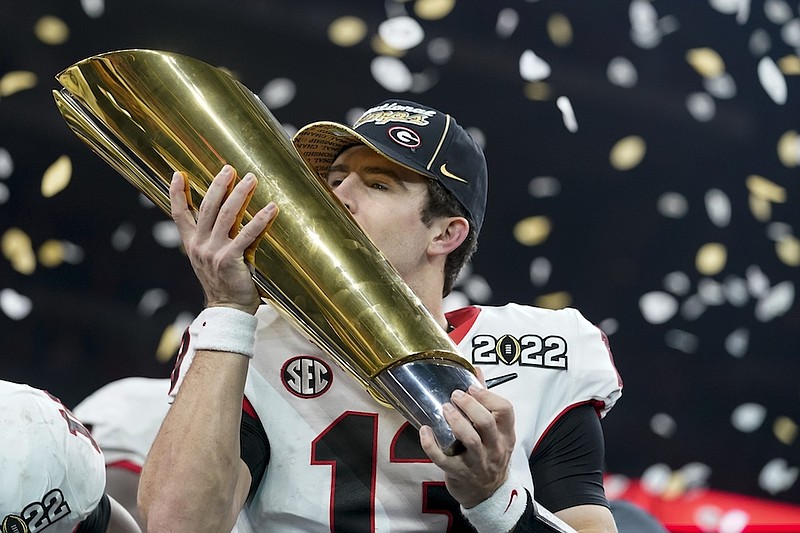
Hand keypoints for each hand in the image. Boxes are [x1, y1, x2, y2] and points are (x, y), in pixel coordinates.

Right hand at [170, 165, 277, 313]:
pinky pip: (247, 235)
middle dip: (219, 185)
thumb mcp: (211, 258)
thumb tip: (228, 213)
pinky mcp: (231, 260)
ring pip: (226, 215)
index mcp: (192, 244)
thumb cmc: (224, 284)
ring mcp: (214, 252)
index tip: (177, 174)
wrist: (228, 310)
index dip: (177, 194)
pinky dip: (260, 220)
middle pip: (207, 207)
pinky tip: (271, 208)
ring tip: (251, 179)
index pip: (179, 214)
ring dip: (240, 194)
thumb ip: (214, 238)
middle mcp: (200, 246)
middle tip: (230, 168)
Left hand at [419, 381, 515, 508]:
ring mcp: (477, 462)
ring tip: (445, 409)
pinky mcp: (458, 472)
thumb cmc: (490, 457)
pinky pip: (444, 459)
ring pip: (470, 440)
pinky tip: (425, 431)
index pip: (505, 410)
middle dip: (470, 405)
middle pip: (486, 423)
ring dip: (456, 421)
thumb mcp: (496, 432)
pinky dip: (432, 444)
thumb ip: (486, 402)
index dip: (488, 396)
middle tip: (456, 395)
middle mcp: (494, 448)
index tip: (472, 388)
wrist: (488, 495)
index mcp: (505, 435)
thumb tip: (476, 372)